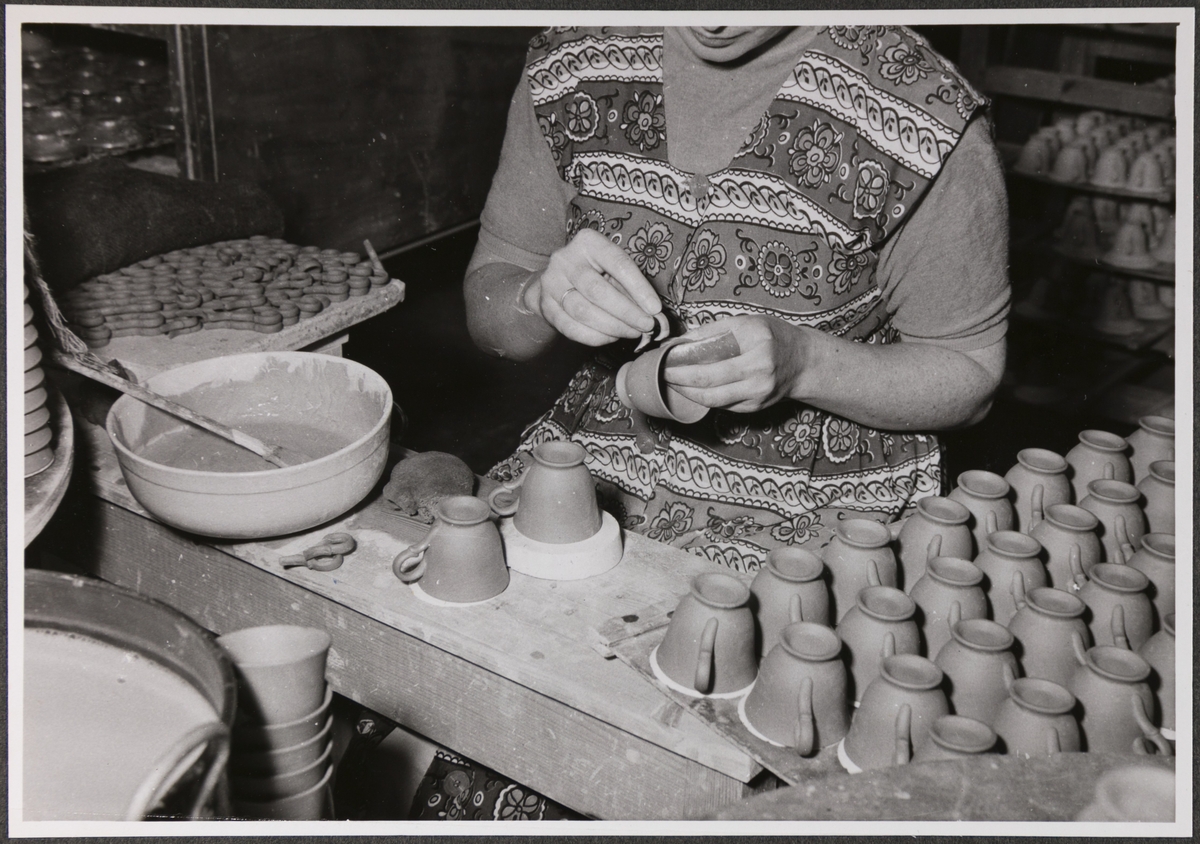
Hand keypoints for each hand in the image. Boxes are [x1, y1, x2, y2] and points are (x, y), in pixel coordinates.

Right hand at [525, 229, 661, 345]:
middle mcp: (565, 259)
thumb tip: (653, 313)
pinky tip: (611, 337)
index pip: (617, 263)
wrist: (556, 280)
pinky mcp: (545, 306)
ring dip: (612, 326)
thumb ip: (630, 287)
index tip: (655, 308)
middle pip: (597, 290)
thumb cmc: (594, 272)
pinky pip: (571, 327)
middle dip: (626, 312)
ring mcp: (551, 283)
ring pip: (583, 311)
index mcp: (588, 242)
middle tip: (646, 325)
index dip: (638, 288)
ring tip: (632, 332)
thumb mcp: (611, 268)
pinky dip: (595, 336)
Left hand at [663, 316, 809, 412]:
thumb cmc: (773, 337)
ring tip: (672, 383)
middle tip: (662, 373)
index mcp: (757, 344)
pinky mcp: (755, 407)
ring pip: (712, 400)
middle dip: (679, 379)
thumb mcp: (748, 323)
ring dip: (687, 393)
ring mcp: (758, 393)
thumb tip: (681, 340)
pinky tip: (692, 390)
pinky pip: (722, 405)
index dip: (683, 362)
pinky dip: (704, 398)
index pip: (711, 356)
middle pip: (708, 382)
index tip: (665, 358)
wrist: (804, 362)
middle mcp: (760, 371)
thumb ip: (715, 330)